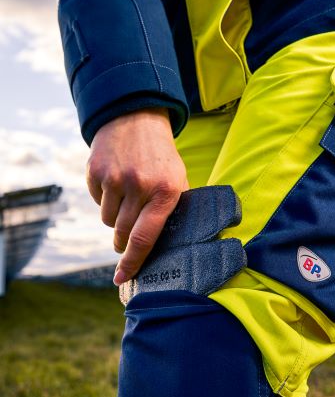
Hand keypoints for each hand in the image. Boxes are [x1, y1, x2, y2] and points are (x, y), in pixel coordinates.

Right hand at [86, 107, 188, 285]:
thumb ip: (170, 211)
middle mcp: (140, 185)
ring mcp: (114, 178)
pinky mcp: (95, 171)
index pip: (145, 237)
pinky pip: (96, 202)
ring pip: (107, 220)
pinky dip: (104, 199)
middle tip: (126, 236)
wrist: (136, 118)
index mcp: (166, 192)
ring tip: (127, 196)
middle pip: (122, 233)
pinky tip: (115, 181)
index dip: (132, 262)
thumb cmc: (161, 158)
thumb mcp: (177, 180)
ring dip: (115, 217)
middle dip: (123, 241)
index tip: (122, 278)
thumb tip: (159, 250)